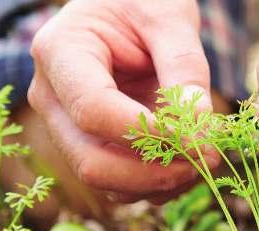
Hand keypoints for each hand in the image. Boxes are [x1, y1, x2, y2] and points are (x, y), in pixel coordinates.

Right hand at [28, 0, 217, 202]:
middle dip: (154, 171)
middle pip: (90, 160)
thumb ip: (185, 68)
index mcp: (60, 51)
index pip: (93, 110)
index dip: (149, 134)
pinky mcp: (89, 144)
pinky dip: (157, 184)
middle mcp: (52, 96)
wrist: (129, 3)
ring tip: (206, 161)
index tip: (200, 140)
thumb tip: (199, 128)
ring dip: (160, 184)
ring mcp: (66, 125)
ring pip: (105, 180)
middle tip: (207, 160)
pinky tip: (191, 163)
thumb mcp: (169, 17)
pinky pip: (119, 182)